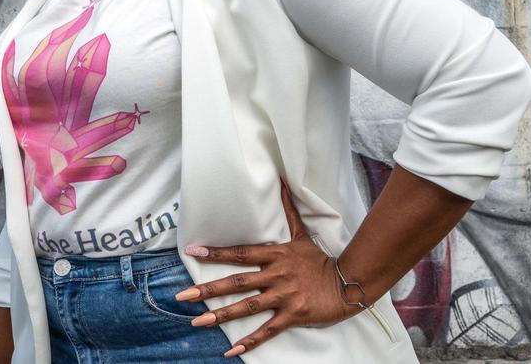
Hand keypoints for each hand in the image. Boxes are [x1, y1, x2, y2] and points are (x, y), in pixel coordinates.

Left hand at [175, 182, 354, 356]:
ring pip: (247, 306)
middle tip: (183, 296)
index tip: (192, 252)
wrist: (347, 283)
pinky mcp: (293, 314)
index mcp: (275, 255)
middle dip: (208, 289)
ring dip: (221, 316)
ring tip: (197, 322)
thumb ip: (288, 212)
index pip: (239, 253)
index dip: (216, 253)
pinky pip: (267, 330)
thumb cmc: (320, 261)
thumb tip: (282, 184)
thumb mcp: (302, 235)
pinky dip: (250, 341)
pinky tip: (231, 350)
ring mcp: (284, 295)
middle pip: (236, 281)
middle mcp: (276, 274)